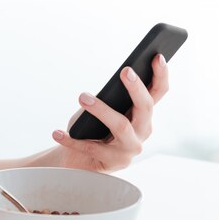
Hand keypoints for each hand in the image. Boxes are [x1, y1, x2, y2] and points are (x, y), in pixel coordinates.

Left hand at [42, 54, 168, 172]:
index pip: (158, 92)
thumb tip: (107, 88)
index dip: (161, 74)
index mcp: (143, 115)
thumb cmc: (90, 127)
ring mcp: (129, 150)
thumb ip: (109, 98)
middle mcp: (142, 132)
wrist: (77, 160)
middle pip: (145, 108)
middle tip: (124, 71)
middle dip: (136, 87)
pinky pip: (91, 148)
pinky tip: (57, 133)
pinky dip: (71, 140)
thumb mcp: (101, 109)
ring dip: (100, 109)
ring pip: (121, 125)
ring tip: (82, 97)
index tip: (157, 56)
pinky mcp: (112, 163)